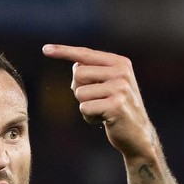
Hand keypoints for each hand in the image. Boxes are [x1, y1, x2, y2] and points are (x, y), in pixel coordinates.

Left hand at [42, 44, 154, 158]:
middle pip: (78, 72)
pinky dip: (89, 117)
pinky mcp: (116, 105)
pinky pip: (85, 108)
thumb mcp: (109, 85)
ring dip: (85, 106)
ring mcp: (121, 88)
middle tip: (96, 100)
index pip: (86, 54)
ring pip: (80, 92)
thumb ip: (93, 72)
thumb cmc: (117, 108)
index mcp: (120, 63)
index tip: (45, 49)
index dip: (64, 51)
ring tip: (102, 111)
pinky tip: (104, 120)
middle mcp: (122, 72)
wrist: (138, 135)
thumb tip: (75, 66)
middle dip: (79, 89)